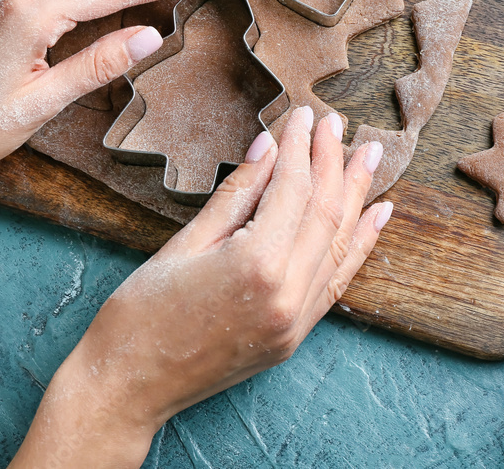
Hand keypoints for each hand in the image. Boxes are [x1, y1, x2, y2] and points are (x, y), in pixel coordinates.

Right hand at [10, 107, 394, 467]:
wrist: (127, 388)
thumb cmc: (141, 314)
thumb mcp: (184, 242)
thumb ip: (237, 193)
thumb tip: (269, 145)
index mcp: (257, 264)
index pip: (293, 189)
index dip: (300, 147)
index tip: (304, 115)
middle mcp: (289, 293)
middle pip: (326, 212)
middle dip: (333, 162)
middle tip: (338, 124)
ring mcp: (297, 320)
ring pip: (340, 244)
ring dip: (357, 196)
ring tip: (369, 156)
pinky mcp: (296, 336)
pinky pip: (338, 281)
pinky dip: (360, 245)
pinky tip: (377, 215)